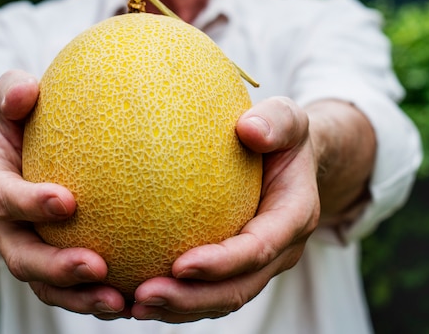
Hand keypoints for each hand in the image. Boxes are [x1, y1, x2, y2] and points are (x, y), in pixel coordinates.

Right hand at [0, 70, 128, 317]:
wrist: (16, 161)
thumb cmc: (21, 126)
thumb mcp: (11, 105)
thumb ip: (12, 93)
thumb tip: (24, 90)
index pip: (1, 197)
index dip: (28, 203)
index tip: (67, 202)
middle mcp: (2, 226)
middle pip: (21, 256)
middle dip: (56, 267)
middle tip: (96, 266)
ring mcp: (25, 250)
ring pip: (46, 285)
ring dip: (81, 298)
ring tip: (121, 303)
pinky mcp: (49, 266)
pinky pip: (71, 290)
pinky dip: (98, 299)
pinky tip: (137, 300)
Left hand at [130, 96, 320, 321]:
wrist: (290, 160)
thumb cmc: (282, 135)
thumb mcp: (288, 118)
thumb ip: (277, 121)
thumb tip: (249, 128)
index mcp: (294, 216)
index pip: (259, 248)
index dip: (223, 263)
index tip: (180, 264)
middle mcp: (279, 249)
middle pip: (238, 288)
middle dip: (192, 299)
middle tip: (144, 296)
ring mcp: (259, 263)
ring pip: (221, 300)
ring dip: (179, 308)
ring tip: (134, 304)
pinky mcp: (237, 266)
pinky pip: (209, 291)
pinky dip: (177, 299)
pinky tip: (137, 294)